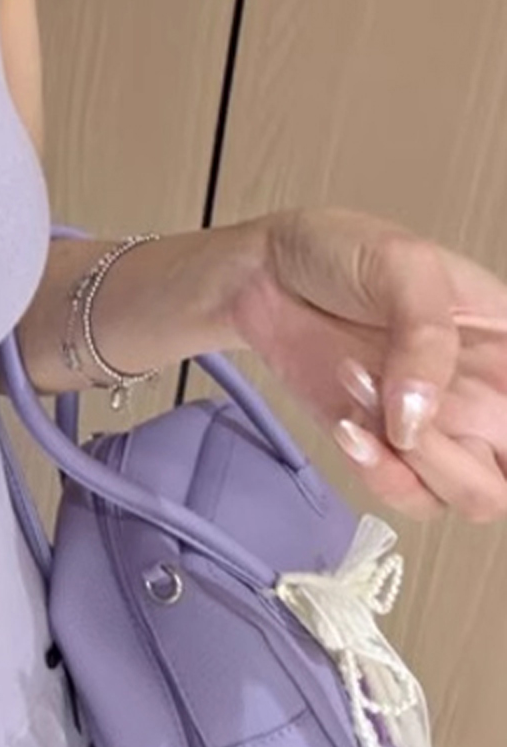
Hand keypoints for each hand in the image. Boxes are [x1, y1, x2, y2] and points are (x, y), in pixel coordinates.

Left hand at [225, 206, 506, 523]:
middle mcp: (490, 395)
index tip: (481, 408)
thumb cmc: (342, 251)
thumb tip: (418, 419)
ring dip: (419, 463)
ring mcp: (439, 428)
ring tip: (359, 389)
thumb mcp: (400, 265)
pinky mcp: (383, 448)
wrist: (262, 274)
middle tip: (413, 417)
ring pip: (471, 495)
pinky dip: (380, 473)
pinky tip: (346, 425)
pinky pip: (406, 494)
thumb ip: (425, 336)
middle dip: (473, 462)